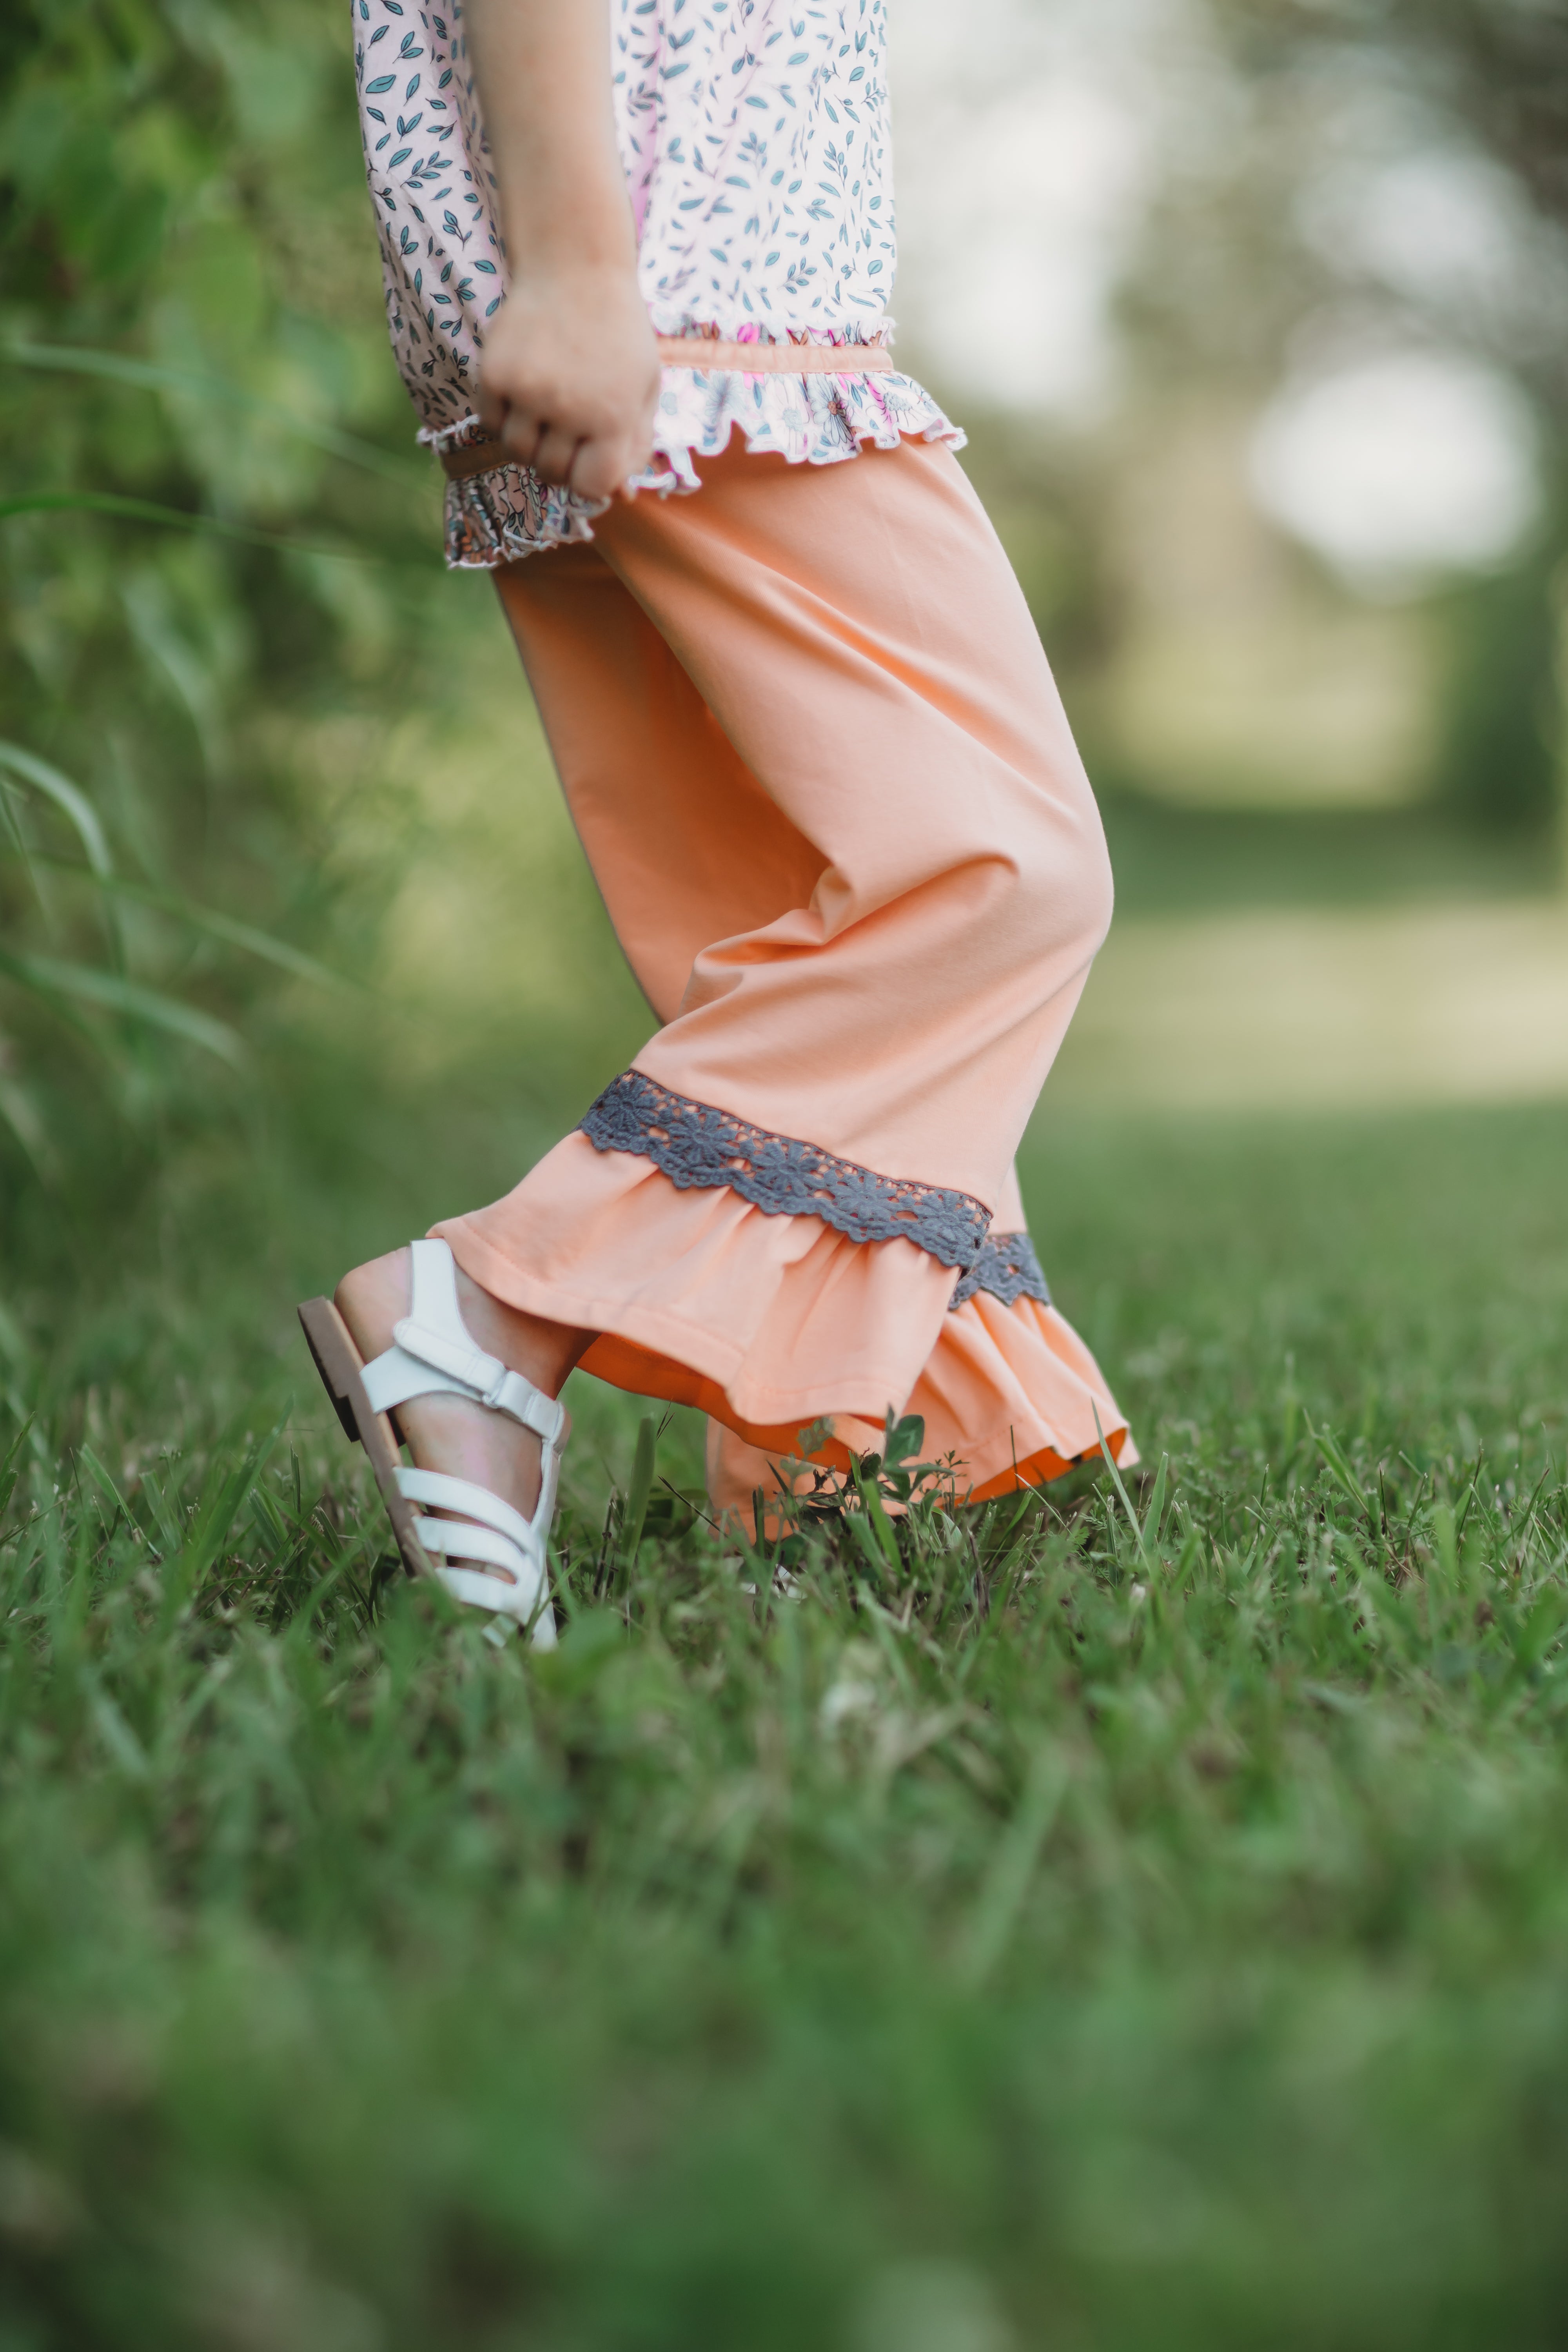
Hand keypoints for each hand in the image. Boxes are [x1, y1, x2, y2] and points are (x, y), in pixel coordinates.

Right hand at [477, 263, 659, 501]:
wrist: (576, 267)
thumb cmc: (617, 333)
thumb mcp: (644, 387)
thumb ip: (635, 443)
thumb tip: (621, 497)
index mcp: (612, 417)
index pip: (590, 487)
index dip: (587, 481)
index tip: (586, 461)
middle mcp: (570, 409)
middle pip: (550, 472)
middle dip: (557, 462)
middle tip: (564, 430)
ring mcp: (529, 391)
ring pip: (516, 452)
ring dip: (528, 441)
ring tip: (543, 410)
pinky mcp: (495, 373)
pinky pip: (490, 422)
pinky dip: (503, 416)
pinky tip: (522, 389)